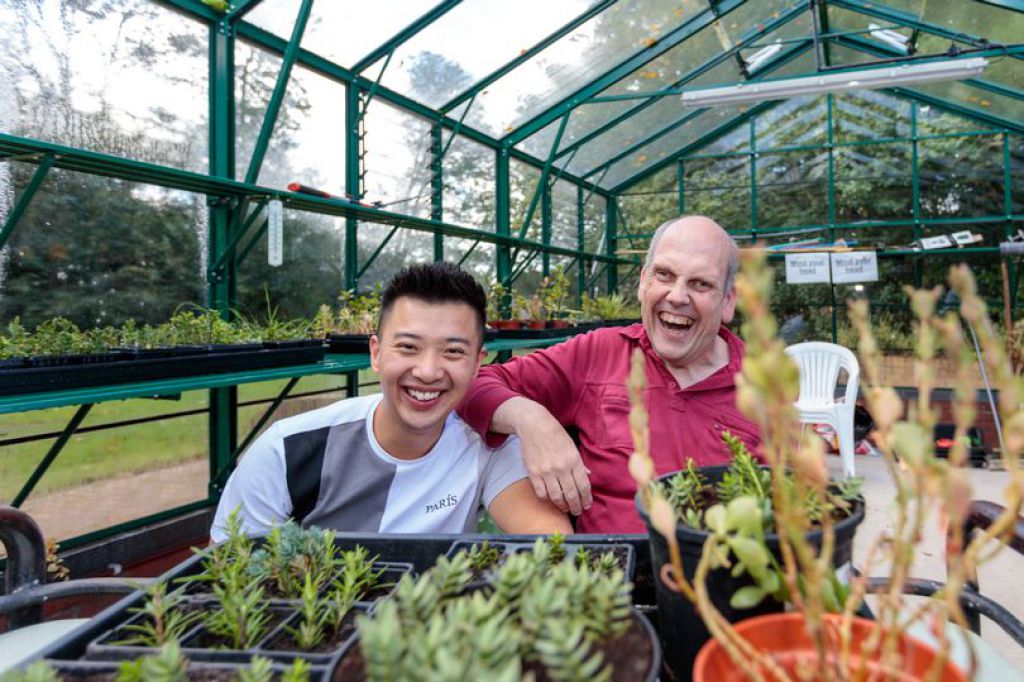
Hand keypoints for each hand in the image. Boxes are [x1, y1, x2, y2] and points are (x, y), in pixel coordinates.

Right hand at [494, 398, 592, 514]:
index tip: (587, 505)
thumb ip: (580, 464)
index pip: (583, 486)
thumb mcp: (572, 447)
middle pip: (571, 495)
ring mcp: (546, 471)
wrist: (534, 425)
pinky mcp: (533, 473)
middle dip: (576, 506)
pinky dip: (546, 499)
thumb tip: (588, 476)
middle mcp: (561, 468)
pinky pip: (541, 493)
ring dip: (562, 506)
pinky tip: (550, 499)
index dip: (586, 499)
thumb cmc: (555, 435)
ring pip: (556, 497)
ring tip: (565, 508)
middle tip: (577, 511)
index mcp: (574, 461)